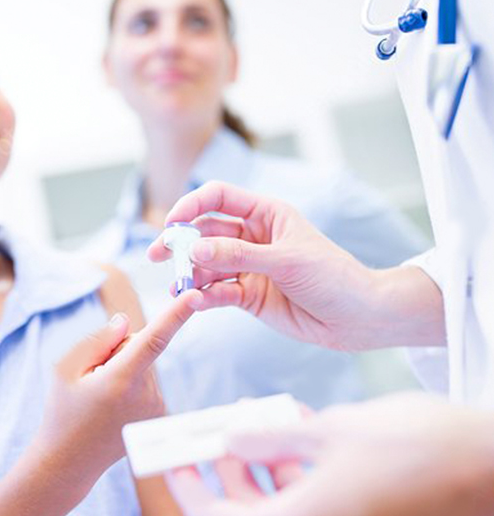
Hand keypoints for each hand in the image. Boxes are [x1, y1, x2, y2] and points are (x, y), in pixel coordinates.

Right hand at [36, 289, 202, 490]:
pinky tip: (111, 406)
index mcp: (121, 381)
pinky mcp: (158, 414)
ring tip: (100, 398)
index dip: (176, 314)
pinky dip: (131, 384)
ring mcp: (155, 408)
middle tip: (92, 380)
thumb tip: (128, 322)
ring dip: (124, 369)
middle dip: (118, 351)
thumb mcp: (65, 369)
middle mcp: (145, 396)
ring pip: (144, 363)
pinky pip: (147, 380)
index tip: (195, 295)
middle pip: (139, 346)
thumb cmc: (62, 412)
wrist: (68, 462)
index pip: (154, 340)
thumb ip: (98, 340)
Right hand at [148, 181, 443, 349]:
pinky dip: (204, 296)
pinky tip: (195, 302)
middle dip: (181, 243)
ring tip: (178, 287)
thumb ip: (239, 254)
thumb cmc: (333, 277)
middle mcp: (252, 237)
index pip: (219, 198)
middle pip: (205, 232)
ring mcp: (248, 267)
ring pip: (207, 265)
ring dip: (190, 274)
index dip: (192, 205)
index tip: (171, 222)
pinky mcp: (247, 295)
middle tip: (158, 256)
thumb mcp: (285, 260)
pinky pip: (217, 292)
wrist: (357, 317)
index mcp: (265, 214)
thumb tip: (195, 248)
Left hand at [165, 392, 493, 515]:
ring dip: (266, 466)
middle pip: (247, 514)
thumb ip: (266, 439)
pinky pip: (313, 512)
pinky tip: (301, 436)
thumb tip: (227, 439)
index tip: (172, 458)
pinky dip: (298, 477)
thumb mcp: (326, 432)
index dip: (186, 488)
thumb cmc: (414, 446)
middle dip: (229, 468)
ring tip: (266, 419)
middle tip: (220, 427)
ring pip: (281, 509)